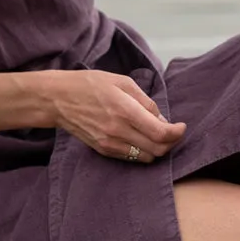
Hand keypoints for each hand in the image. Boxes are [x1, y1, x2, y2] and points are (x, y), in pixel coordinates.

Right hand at [35, 70, 185, 162]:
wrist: (58, 99)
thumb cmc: (90, 84)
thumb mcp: (122, 82)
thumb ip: (145, 101)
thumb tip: (162, 119)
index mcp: (125, 110)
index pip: (161, 133)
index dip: (177, 133)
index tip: (181, 126)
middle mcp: (118, 131)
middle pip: (157, 149)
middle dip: (171, 142)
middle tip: (173, 131)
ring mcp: (110, 144)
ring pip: (146, 157)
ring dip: (157, 148)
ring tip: (156, 134)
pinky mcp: (103, 150)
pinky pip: (131, 158)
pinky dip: (142, 151)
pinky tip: (140, 138)